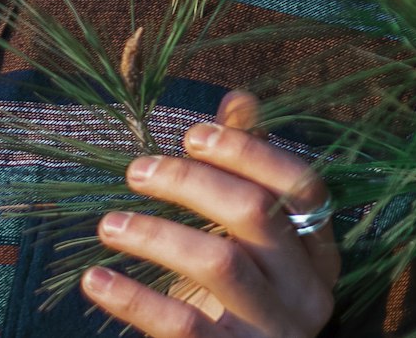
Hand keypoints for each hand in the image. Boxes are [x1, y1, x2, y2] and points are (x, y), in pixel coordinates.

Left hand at [81, 91, 338, 336]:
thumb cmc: (237, 293)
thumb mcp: (247, 234)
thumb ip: (246, 167)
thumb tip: (240, 100)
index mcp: (318, 252)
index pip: (303, 185)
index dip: (248, 151)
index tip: (191, 134)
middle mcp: (308, 292)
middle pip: (256, 213)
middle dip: (190, 180)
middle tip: (137, 170)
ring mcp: (275, 334)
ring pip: (221, 262)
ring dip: (155, 233)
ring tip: (108, 225)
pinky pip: (182, 325)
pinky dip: (134, 298)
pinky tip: (97, 280)